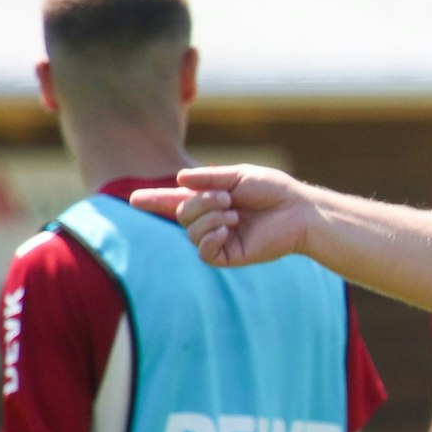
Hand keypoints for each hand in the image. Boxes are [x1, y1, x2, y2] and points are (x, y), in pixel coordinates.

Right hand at [130, 165, 318, 267]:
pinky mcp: (230, 255)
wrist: (298, 210)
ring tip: (235, 213)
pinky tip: (228, 229)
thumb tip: (179, 180)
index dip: (153, 200)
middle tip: (227, 198)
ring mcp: (219, 238)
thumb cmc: (273, 190)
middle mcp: (211, 219)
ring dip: (209, 217)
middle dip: (200, 203)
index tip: (132, 199)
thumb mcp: (238, 176)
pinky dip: (210, 237)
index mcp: (210, 199)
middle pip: (181, 214)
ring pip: (191, 231)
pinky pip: (204, 252)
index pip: (175, 201)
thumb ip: (209, 179)